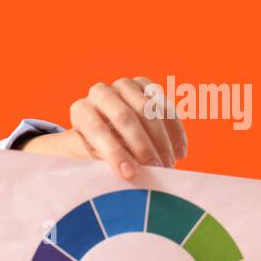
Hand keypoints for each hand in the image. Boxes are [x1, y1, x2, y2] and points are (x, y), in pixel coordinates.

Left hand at [20, 77, 187, 179]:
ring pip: (148, 109)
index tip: (130, 174)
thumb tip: (131, 177)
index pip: (96, 130)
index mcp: (80, 111)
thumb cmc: (96, 150)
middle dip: (142, 146)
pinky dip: (175, 131)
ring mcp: (123, 85)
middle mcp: (100, 93)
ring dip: (162, 140)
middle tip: (156, 170)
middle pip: (124, 117)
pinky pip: (165, 106)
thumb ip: (107, 163)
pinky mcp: (144, 84)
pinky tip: (180, 153)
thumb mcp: (92, 158)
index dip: (114, 153)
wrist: (104, 128)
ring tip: (168, 165)